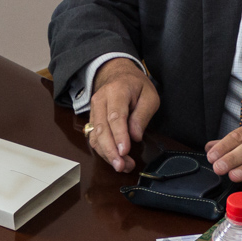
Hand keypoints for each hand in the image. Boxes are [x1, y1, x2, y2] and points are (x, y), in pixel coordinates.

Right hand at [85, 58, 159, 172]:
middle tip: (123, 166)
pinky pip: (94, 138)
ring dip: (107, 154)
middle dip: (111, 151)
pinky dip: (103, 152)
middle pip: (102, 129)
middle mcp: (100, 100)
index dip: (119, 135)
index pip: (115, 116)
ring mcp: (93, 110)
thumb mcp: (149, 95)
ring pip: (95, 136)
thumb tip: (135, 136)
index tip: (125, 151)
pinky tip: (115, 159)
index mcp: (116, 91)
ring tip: (123, 166)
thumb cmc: (136, 85)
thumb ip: (142, 115)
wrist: (117, 74)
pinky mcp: (92, 120)